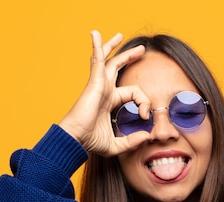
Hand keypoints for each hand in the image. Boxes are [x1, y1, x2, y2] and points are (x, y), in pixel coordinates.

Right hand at [59, 31, 150, 156]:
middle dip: (128, 57)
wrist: (76, 139)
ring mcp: (98, 84)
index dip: (144, 102)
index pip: (133, 93)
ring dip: (113, 46)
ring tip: (120, 35)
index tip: (145, 116)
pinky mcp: (94, 82)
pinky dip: (97, 46)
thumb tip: (147, 136)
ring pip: (108, 60)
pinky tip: (95, 34)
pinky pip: (97, 60)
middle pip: (117, 68)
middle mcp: (104, 90)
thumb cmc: (90, 142)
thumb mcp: (117, 144)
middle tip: (141, 50)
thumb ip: (132, 141)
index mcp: (109, 101)